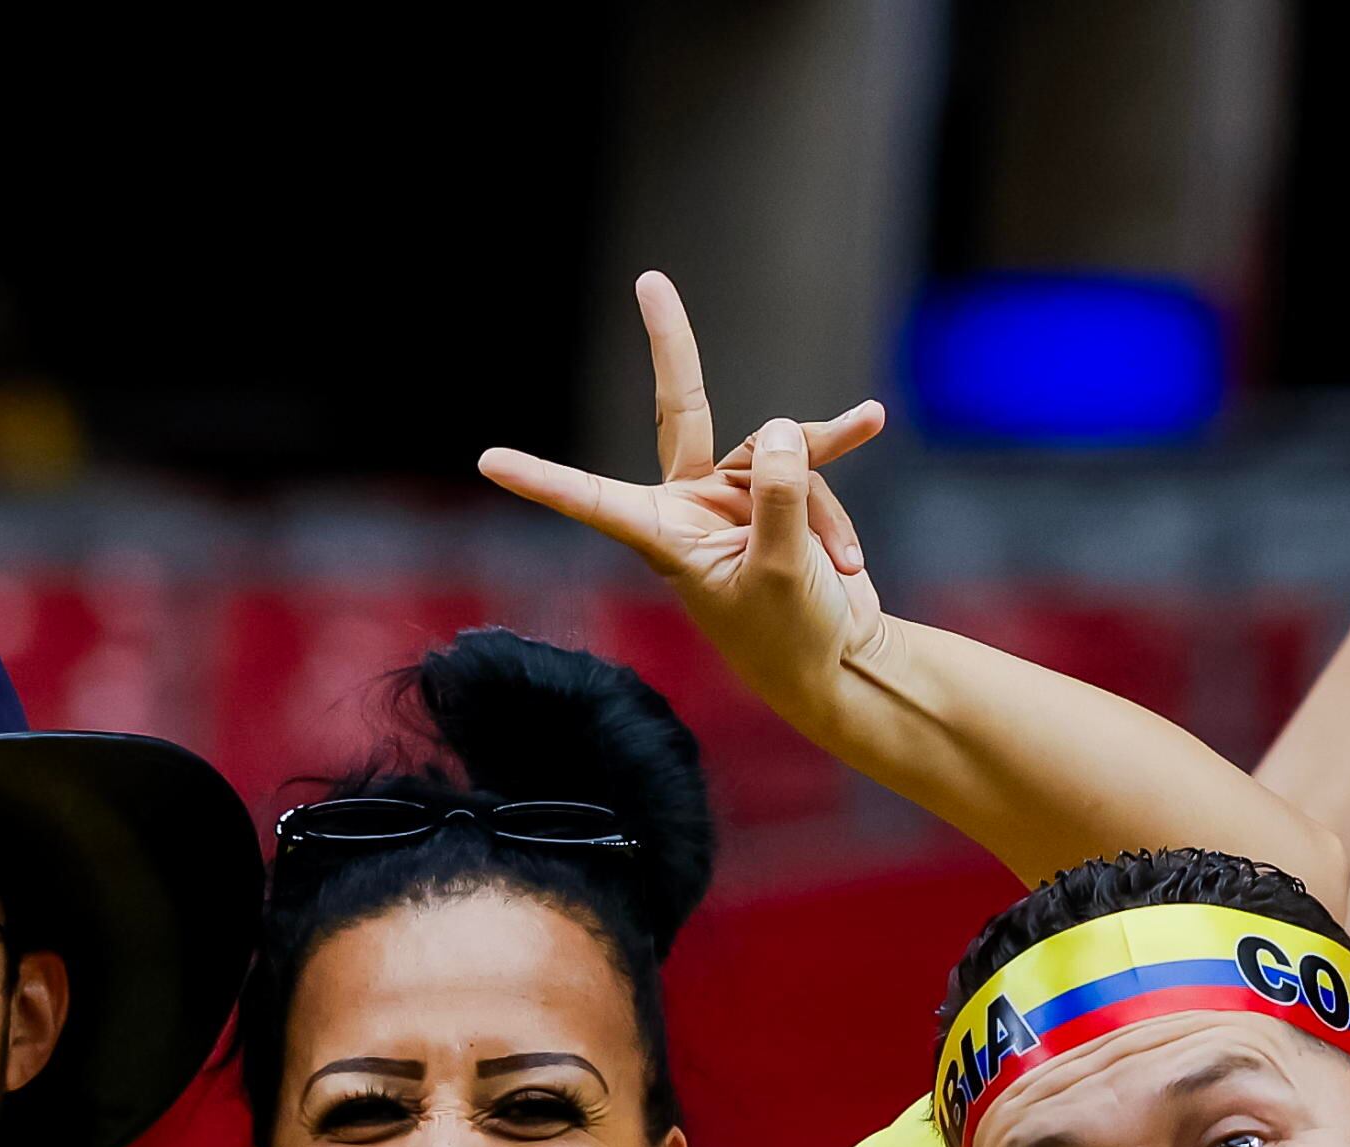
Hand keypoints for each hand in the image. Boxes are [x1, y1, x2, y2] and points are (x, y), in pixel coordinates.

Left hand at [481, 272, 892, 725]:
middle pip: (681, 408)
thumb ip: (780, 498)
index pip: (594, 500)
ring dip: (818, 503)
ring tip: (843, 562)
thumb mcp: (783, 572)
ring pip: (781, 453)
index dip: (544, 482)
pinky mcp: (783, 491)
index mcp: (665, 539)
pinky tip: (862, 514)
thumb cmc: (793, 636)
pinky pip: (813, 467)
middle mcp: (691, 505)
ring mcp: (738, 491)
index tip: (487, 462)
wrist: (839, 662)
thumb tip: (778, 427)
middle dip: (673, 346)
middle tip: (651, 282)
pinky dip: (837, 502)